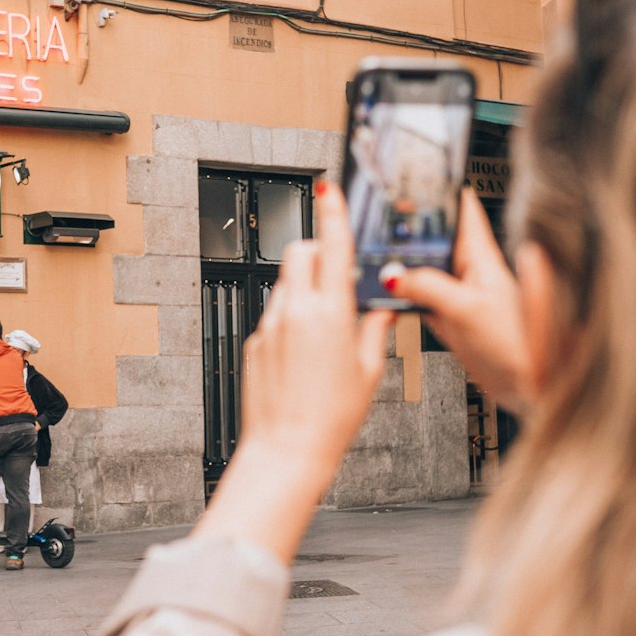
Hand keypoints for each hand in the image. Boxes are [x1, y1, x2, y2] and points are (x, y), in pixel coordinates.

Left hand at [194, 182, 391, 562]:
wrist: (286, 449)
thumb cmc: (332, 417)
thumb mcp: (369, 372)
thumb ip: (374, 330)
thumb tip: (381, 309)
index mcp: (331, 313)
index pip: (332, 246)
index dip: (332, 212)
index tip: (328, 187)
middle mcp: (296, 311)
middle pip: (300, 253)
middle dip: (316, 252)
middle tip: (334, 274)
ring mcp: (270, 324)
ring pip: (286, 284)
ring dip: (304, 289)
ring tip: (323, 329)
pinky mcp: (254, 340)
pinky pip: (274, 314)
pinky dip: (290, 319)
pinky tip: (303, 354)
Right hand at [387, 187, 531, 413]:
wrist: (527, 384)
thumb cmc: (514, 344)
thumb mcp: (466, 309)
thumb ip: (428, 288)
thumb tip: (394, 275)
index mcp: (479, 256)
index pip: (461, 207)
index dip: (441, 186)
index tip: (417, 171)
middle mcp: (467, 269)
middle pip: (433, 235)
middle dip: (407, 224)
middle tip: (376, 215)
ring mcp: (455, 291)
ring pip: (422, 266)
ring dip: (400, 262)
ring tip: (371, 253)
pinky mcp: (447, 314)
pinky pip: (417, 296)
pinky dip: (400, 294)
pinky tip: (383, 294)